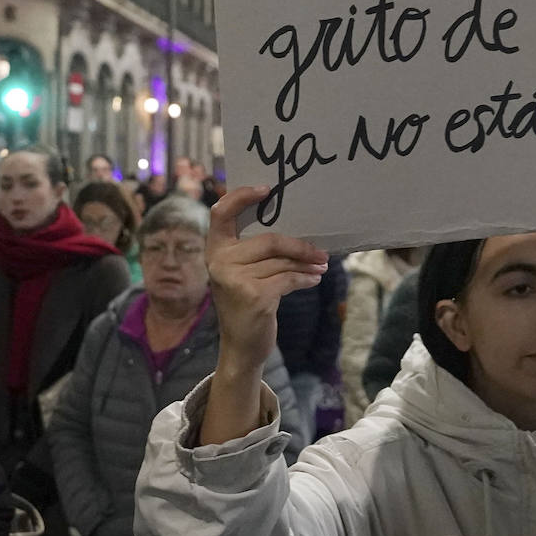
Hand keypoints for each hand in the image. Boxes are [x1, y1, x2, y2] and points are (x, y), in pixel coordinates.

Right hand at [206, 186, 327, 377]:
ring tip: (320, 266)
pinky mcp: (253, 295)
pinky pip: (288, 278)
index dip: (241, 196)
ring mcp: (234, 279)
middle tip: (320, 251)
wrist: (241, 346)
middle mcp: (219, 262)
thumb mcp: (242, 272)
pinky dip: (305, 278)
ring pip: (282, 261)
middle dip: (300, 246)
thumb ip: (254, 250)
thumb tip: (295, 226)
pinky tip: (313, 279)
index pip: (221, 212)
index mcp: (215, 250)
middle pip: (269, 240)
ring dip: (307, 264)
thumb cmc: (246, 302)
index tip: (267, 189)